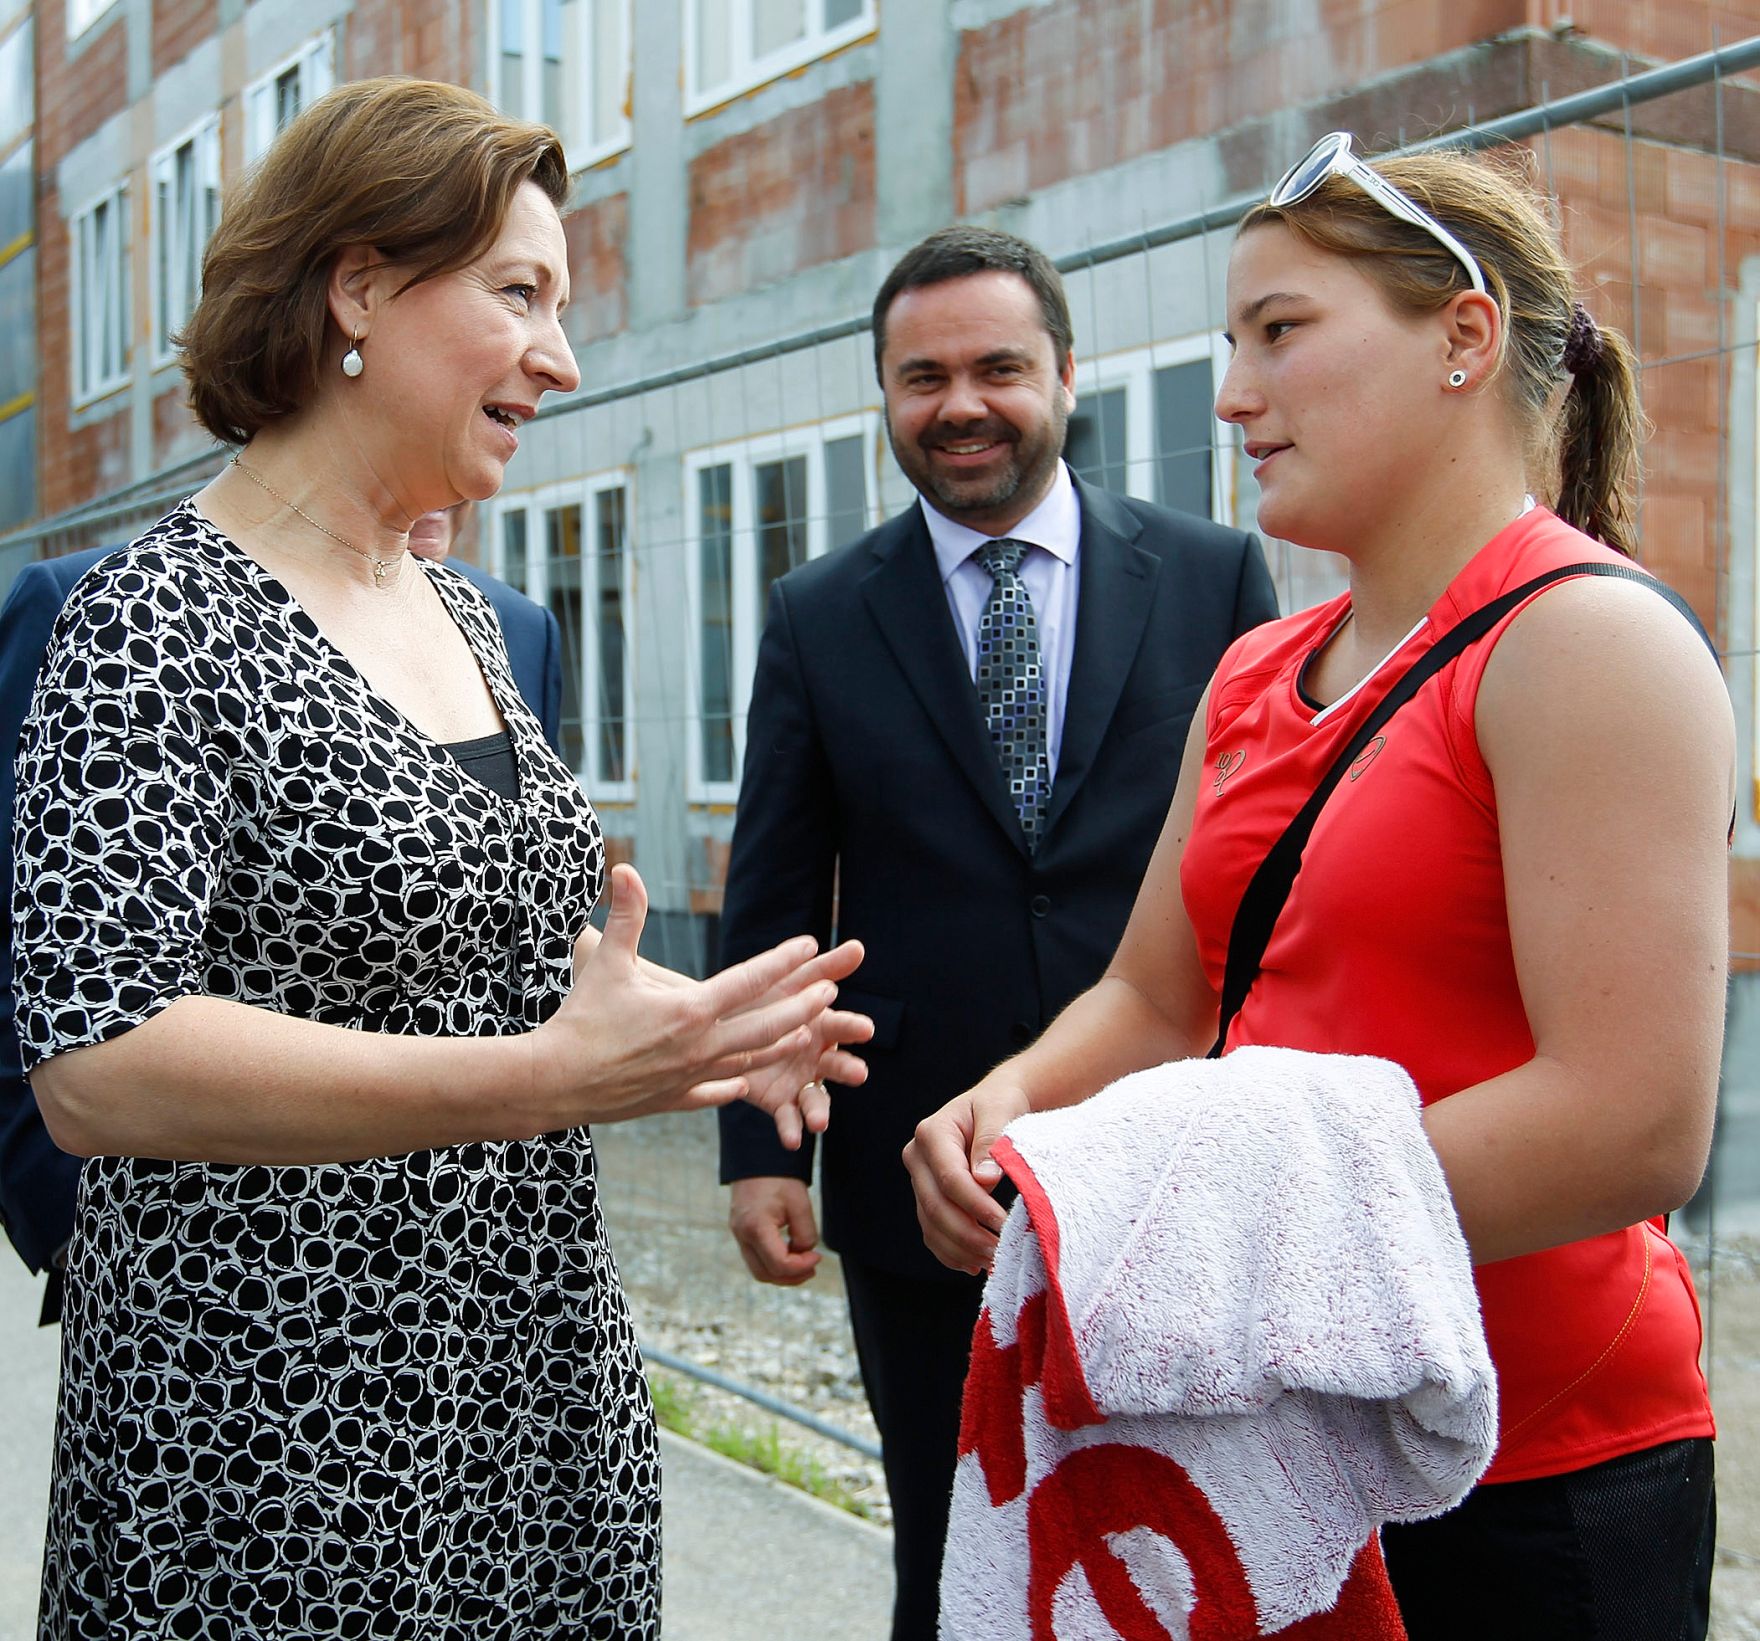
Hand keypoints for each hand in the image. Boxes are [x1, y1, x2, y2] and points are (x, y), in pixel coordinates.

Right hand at [532, 864, 842, 1125]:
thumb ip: (626, 915)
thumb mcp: (606, 962)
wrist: (554, 1082)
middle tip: (830, 993)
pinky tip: (744, 1082)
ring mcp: (691, 1077)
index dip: (782, 961)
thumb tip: (625, 867)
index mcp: (690, 1010)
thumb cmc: (580, 1018)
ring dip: (781, 1044)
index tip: (807, 945)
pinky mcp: (675, 1100)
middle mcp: (700, 1046)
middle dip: (803, 1007)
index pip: (750, 980)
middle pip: (768, 1025)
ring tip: (806, 1033)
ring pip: (750, 1061)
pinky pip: (716, 1092)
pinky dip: (734, 1084)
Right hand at [728, 1176, 820, 1284]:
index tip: (818, 1257)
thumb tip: (804, 1254)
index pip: (779, 1264)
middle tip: (813, 1267)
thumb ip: (805, 1235)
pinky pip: (756, 1258)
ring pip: (759, 1270)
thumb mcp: (800, 1205)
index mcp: (756, 1227)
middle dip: (792, 1277)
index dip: (802, 1267)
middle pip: (765, 1274)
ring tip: (804, 1263)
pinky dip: (773, 1262)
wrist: (757, 1157)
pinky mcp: (740, 1232)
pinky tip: (791, 1253)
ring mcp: (738, 1234)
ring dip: (782, 1273)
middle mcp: (742, 1235)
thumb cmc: (780, 1178)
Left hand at [739, 940, 873, 1148]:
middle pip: (836, 1065)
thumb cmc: (768, 998)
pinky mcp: (780, 1101)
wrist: (728, 1023)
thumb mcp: (794, 979)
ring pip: (816, 1098)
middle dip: (846, 1070)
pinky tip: (792, 1138)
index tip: (866, 1028)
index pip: (841, 1025)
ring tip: (819, 1123)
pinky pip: (787, 1117)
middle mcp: (818, 1056)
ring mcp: (800, 1081)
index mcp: (823, 1025)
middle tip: (858, 1074)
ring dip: (820, 1110)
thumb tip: (859, 946)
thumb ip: (826, 967)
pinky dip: (791, 1128)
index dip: (852, 1026)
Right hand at [902, 1078, 1030, 1273]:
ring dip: (961, 1250)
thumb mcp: (1002, 1109)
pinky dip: (951, 1253)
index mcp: (932, 1133)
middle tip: (1001, 1252)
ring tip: (994, 1261)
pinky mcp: (926, 1197)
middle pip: (936, 1207)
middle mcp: (917, 1157)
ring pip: (931, 1225)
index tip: (1005, 1224)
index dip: (977, 1206)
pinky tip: (974, 1265)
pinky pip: (931, 1232)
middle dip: (969, 1235)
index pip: (951, 1179)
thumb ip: (993, 1140)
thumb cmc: (1000, 1104)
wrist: (993, 1105)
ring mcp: (919, 1180)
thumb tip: (985, 1180)